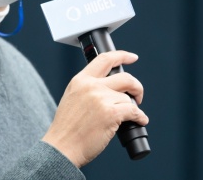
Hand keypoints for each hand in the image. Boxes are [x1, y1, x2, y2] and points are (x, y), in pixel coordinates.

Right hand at [41, 51, 148, 167]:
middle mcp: (91, 86)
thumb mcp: (72, 98)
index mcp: (80, 80)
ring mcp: (101, 99)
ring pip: (128, 98)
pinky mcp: (111, 114)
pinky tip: (140, 121)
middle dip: (136, 86)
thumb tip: (111, 89)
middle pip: (125, 77)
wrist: (62, 147)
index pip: (104, 59)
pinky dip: (140, 117)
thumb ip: (88, 89)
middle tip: (138, 96)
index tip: (132, 57)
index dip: (122, 56)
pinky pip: (134, 111)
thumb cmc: (67, 129)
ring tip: (130, 117)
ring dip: (132, 108)